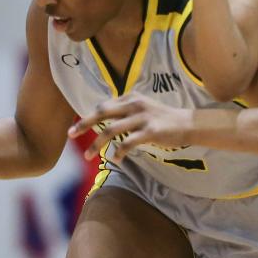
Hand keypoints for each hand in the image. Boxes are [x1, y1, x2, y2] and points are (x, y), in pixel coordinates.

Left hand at [68, 94, 193, 160]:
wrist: (187, 123)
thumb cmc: (162, 118)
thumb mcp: (142, 108)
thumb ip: (125, 111)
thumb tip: (103, 117)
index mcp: (131, 98)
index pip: (104, 106)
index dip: (88, 117)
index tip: (76, 128)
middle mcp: (135, 104)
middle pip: (102, 113)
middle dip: (84, 123)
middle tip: (70, 134)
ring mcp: (142, 117)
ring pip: (111, 130)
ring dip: (97, 144)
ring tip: (88, 156)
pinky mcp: (151, 131)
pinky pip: (128, 143)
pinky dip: (119, 152)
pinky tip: (115, 159)